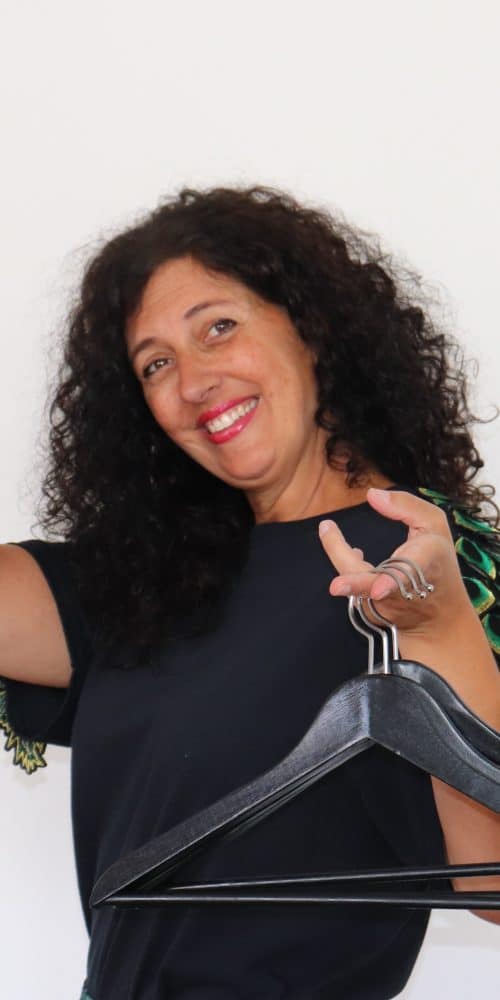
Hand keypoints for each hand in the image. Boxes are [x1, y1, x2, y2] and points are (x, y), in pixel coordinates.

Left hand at [318, 488, 473, 640]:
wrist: (442, 612)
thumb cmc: (438, 560)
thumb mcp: (434, 524)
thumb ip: (405, 505)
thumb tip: (372, 495)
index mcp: (425, 563)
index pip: (409, 572)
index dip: (391, 582)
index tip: (377, 591)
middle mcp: (406, 588)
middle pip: (377, 587)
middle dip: (357, 587)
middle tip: (335, 586)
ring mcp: (389, 605)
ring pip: (361, 591)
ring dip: (345, 571)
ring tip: (329, 532)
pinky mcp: (377, 614)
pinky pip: (357, 593)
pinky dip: (349, 573)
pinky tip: (353, 552)